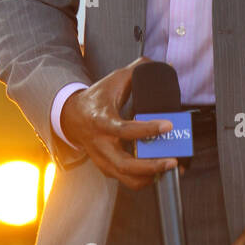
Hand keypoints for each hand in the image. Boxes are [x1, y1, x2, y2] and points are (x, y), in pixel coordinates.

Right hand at [58, 57, 176, 189]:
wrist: (72, 117)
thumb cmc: (97, 99)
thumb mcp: (114, 81)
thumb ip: (137, 71)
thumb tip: (159, 64)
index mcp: (102, 121)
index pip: (124, 130)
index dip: (148, 129)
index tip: (168, 125)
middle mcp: (100, 145)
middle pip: (125, 165)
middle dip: (151, 166)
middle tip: (172, 161)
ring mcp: (102, 159)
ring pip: (126, 178)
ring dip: (150, 176)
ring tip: (170, 168)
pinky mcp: (106, 168)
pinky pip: (126, 180)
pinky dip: (144, 179)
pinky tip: (160, 172)